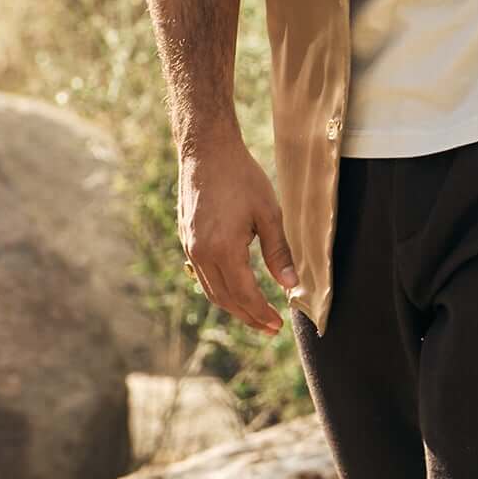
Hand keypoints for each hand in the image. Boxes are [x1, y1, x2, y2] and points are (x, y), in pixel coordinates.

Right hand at [179, 137, 297, 335]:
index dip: (261, 313)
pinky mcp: (186, 239)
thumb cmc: (241, 176)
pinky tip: (234, 289)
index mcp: (223, 249)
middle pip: (225, 299)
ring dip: (233, 306)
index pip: (244, 295)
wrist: (207, 150)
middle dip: (248, 316)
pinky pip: (202, 274)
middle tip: (269, 328)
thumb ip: (279, 252)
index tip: (277, 325)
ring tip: (254, 314)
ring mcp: (189, 247)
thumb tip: (290, 285)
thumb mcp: (268, 212)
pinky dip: (220, 288)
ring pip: (211, 290)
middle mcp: (201, 253)